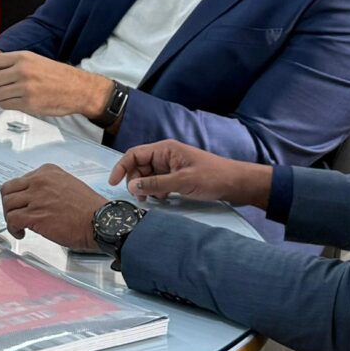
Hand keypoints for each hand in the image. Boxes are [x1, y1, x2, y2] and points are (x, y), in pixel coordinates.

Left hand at [0, 51, 115, 120]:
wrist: (78, 89)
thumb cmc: (56, 75)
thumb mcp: (34, 60)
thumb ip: (12, 63)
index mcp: (22, 57)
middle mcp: (22, 71)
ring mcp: (25, 88)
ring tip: (3, 95)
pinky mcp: (29, 103)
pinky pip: (6, 105)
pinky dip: (5, 104)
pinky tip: (13, 101)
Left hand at [0, 165, 109, 247]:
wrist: (100, 221)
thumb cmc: (89, 209)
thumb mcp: (68, 185)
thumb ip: (49, 187)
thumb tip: (35, 198)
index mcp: (47, 172)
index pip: (20, 180)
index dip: (18, 195)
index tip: (22, 204)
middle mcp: (39, 181)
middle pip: (8, 190)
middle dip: (9, 205)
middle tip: (15, 215)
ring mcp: (36, 197)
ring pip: (7, 204)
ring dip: (10, 217)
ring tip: (19, 226)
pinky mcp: (34, 215)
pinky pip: (12, 219)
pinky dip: (12, 228)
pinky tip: (21, 233)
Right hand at [110, 141, 271, 209]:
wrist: (236, 183)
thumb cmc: (212, 177)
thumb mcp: (182, 182)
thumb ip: (155, 183)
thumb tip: (131, 186)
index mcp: (165, 149)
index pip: (134, 154)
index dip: (121, 167)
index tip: (114, 183)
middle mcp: (165, 155)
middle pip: (139, 166)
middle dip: (135, 181)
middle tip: (139, 198)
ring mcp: (171, 166)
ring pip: (148, 175)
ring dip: (145, 187)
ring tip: (151, 201)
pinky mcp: (177, 176)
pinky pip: (158, 182)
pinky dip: (156, 191)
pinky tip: (162, 199)